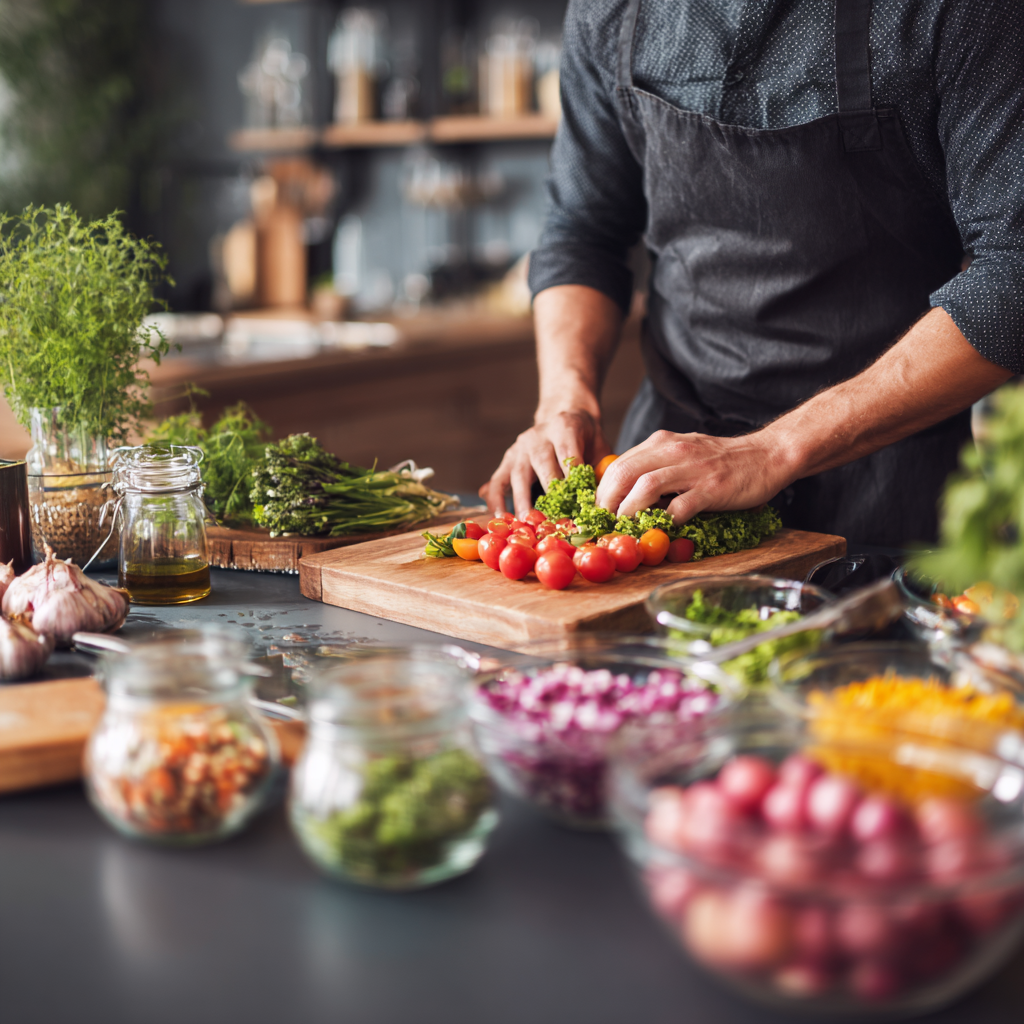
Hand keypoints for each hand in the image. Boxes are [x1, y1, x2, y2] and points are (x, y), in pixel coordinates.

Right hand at [480, 408, 611, 516]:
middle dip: (550, 495)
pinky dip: (496, 500)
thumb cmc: (585, 439)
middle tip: (556, 521)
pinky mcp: (507, 460)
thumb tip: (599, 501)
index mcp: (564, 427)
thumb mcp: (599, 446)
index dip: (573, 481)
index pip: (568, 455)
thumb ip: (600, 470)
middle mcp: (538, 436)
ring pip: (518, 475)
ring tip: (526, 524)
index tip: (579, 506)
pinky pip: (498, 481)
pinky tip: (501, 518)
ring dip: (522, 501)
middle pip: (543, 466)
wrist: (564, 416)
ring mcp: (519, 448)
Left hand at [594, 429, 790, 522]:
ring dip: (629, 511)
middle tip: (604, 524)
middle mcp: (673, 451)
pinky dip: (666, 521)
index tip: (598, 512)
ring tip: (625, 528)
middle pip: (623, 473)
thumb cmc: (722, 460)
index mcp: (661, 443)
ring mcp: (693, 469)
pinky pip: (680, 507)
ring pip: (645, 487)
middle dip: (607, 502)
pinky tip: (662, 531)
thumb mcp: (682, 453)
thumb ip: (656, 466)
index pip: (618, 465)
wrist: (767, 454)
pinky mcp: (712, 488)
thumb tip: (626, 493)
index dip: (602, 491)